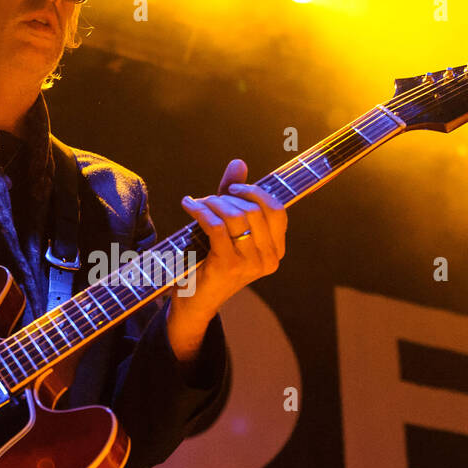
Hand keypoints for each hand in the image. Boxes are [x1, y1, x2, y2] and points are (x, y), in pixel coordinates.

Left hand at [176, 158, 286, 321]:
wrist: (193, 304)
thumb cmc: (209, 263)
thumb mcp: (227, 228)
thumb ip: (234, 196)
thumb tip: (239, 163)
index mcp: (276, 251)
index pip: (278, 211)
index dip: (256, 193)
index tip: (233, 189)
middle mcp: (268, 260)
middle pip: (255, 210)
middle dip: (228, 197)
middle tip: (208, 198)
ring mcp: (250, 265)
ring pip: (236, 216)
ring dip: (213, 202)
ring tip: (198, 203)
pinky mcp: (227, 266)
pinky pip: (217, 226)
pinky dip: (201, 210)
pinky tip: (189, 206)